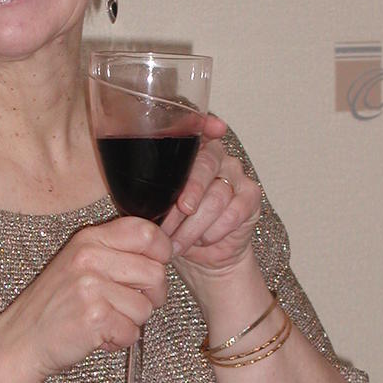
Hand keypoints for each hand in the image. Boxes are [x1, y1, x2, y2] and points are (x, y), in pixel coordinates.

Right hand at [0, 217, 172, 382]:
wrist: (21, 338)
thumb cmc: (53, 305)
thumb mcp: (78, 263)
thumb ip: (114, 253)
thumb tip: (161, 256)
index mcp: (89, 239)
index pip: (147, 233)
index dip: (162, 253)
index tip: (154, 269)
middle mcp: (90, 258)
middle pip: (156, 272)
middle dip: (151, 296)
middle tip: (129, 305)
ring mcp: (91, 287)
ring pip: (146, 307)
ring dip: (131, 322)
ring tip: (105, 320)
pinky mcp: (94, 317)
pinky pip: (132, 332)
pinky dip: (120, 340)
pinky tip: (99, 335)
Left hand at [160, 119, 260, 274]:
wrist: (202, 255)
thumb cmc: (176, 227)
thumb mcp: (156, 207)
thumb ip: (149, 192)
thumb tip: (132, 191)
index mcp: (191, 154)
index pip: (196, 134)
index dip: (203, 126)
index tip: (208, 130)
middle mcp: (217, 159)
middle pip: (206, 165)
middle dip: (190, 191)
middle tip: (181, 209)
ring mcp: (236, 177)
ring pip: (218, 195)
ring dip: (195, 223)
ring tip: (178, 241)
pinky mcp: (250, 198)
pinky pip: (234, 212)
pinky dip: (215, 231)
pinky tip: (203, 240)